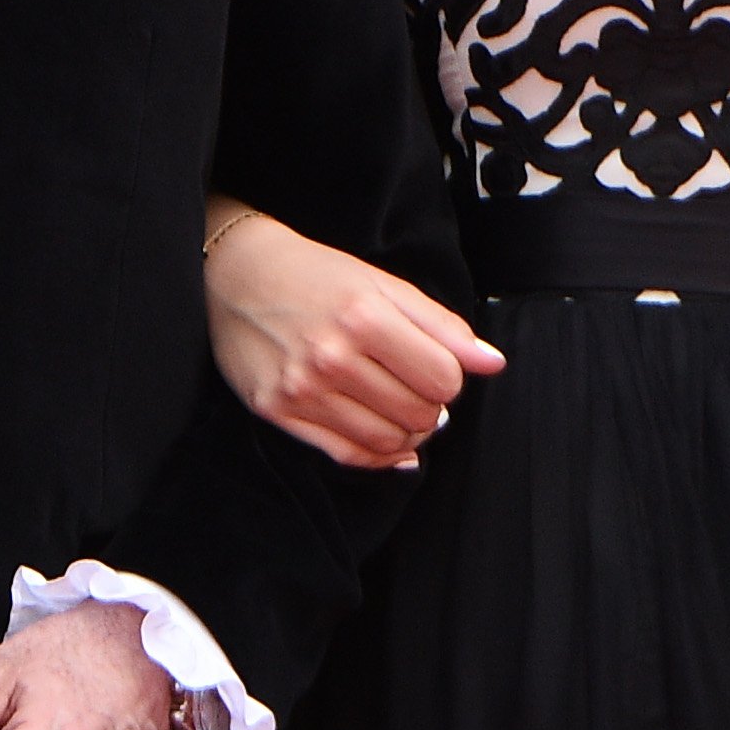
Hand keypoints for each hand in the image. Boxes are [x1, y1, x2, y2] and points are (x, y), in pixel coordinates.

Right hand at [202, 206, 502, 467]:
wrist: (237, 275)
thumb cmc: (314, 276)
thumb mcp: (382, 285)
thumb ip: (441, 325)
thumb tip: (491, 363)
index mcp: (364, 317)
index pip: (443, 379)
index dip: (449, 377)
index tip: (433, 365)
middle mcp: (332, 357)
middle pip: (419, 414)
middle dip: (429, 406)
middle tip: (414, 387)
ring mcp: (302, 389)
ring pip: (387, 441)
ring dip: (406, 433)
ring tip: (397, 409)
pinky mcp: (278, 411)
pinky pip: (346, 455)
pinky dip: (377, 455)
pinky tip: (383, 438)